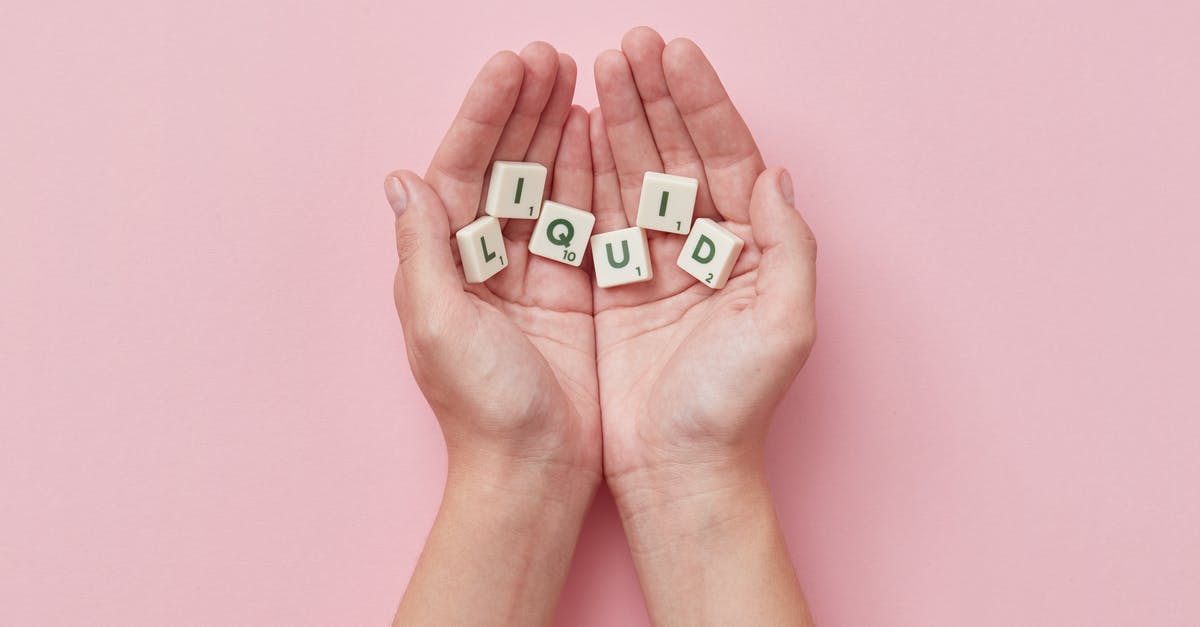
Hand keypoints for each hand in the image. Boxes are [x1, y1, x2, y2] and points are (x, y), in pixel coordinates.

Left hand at [387, 44, 599, 626]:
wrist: (537, 470)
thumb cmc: (483, 405)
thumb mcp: (441, 324)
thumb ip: (424, 250)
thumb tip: (402, 178)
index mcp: (442, 263)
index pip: (458, 168)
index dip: (484, 115)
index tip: (512, 67)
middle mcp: (482, 260)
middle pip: (501, 166)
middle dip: (523, 110)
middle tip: (551, 58)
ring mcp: (529, 272)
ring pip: (542, 183)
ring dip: (556, 131)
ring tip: (578, 79)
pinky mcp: (572, 290)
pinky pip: (579, 219)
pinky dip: (588, 177)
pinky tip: (600, 136)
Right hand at [589, 28, 815, 624]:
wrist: (675, 470)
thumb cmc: (734, 406)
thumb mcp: (784, 325)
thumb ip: (789, 244)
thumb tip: (777, 174)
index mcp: (748, 249)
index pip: (726, 155)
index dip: (701, 103)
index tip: (674, 54)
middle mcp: (702, 248)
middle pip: (676, 154)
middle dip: (652, 97)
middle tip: (626, 46)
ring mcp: (654, 264)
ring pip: (633, 176)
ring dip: (616, 122)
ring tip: (594, 69)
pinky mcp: (610, 288)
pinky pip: (596, 216)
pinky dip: (585, 173)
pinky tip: (572, 130)